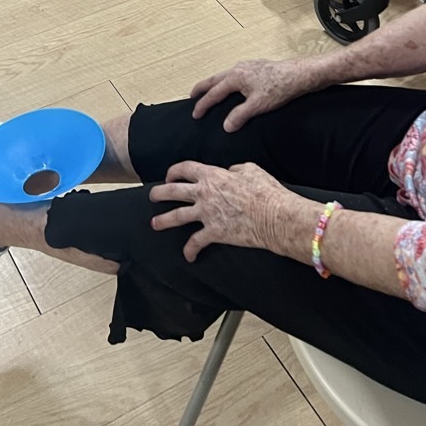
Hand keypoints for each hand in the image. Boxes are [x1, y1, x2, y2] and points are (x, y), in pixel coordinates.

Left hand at [149, 161, 294, 261]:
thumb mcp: (250, 169)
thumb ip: (235, 169)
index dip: (174, 171)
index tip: (169, 175)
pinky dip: (190, 250)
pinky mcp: (214, 233)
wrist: (273, 216)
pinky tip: (188, 256)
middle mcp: (204, 194)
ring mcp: (207, 214)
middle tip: (152, 196)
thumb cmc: (265, 191)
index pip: (185, 169)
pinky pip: (196, 242)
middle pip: (173, 191)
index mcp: (212, 176)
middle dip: (159, 193)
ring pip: (177, 216)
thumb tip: (230, 171)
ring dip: (163, 221)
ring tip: (154, 224)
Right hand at [190, 57, 320, 132]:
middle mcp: (238, 69)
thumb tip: (226, 126)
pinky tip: (233, 85)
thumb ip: (239, 115)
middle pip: (214, 79)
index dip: (203, 104)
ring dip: (214, 83)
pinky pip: (234, 73)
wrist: (298, 75)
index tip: (195, 114)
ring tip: (209, 89)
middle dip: (202, 88)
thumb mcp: (257, 106)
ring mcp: (247, 66)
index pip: (214, 93)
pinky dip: (227, 80)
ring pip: (224, 75)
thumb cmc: (279, 88)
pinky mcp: (256, 67)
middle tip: (192, 96)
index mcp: (235, 78)